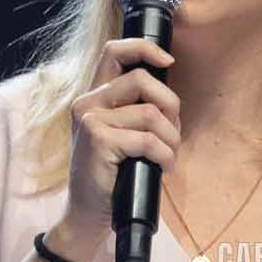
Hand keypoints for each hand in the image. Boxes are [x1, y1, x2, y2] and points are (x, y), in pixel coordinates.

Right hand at [51, 37, 179, 259]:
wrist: (88, 213)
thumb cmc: (112, 174)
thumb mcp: (121, 133)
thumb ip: (135, 109)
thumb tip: (169, 97)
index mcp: (94, 96)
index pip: (115, 51)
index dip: (145, 49)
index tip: (168, 61)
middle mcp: (88, 102)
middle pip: (141, 79)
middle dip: (171, 105)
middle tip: (173, 132)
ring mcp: (90, 120)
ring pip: (151, 113)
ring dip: (171, 138)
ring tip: (168, 155)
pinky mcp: (98, 140)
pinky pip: (149, 140)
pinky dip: (165, 156)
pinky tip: (163, 168)